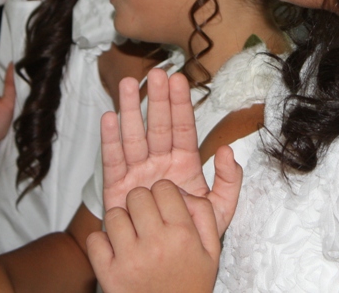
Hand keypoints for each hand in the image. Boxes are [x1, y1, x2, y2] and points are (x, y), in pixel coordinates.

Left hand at [87, 179, 219, 292]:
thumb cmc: (191, 284)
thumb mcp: (211, 249)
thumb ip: (202, 212)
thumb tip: (179, 190)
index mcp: (183, 234)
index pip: (163, 187)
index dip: (163, 194)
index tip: (164, 207)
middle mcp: (156, 245)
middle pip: (137, 195)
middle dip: (142, 203)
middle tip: (147, 220)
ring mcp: (130, 260)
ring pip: (114, 214)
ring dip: (122, 221)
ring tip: (132, 235)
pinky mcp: (109, 275)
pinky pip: (94, 240)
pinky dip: (102, 242)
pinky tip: (116, 250)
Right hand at [101, 69, 241, 235]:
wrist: (164, 265)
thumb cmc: (190, 235)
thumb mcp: (219, 212)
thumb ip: (229, 182)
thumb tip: (228, 152)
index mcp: (185, 164)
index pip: (183, 128)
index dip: (180, 104)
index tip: (179, 80)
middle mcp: (160, 163)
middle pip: (158, 126)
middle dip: (157, 99)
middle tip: (156, 73)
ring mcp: (138, 173)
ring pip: (134, 136)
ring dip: (130, 110)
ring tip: (128, 85)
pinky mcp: (117, 189)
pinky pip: (113, 160)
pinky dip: (110, 140)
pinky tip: (109, 117)